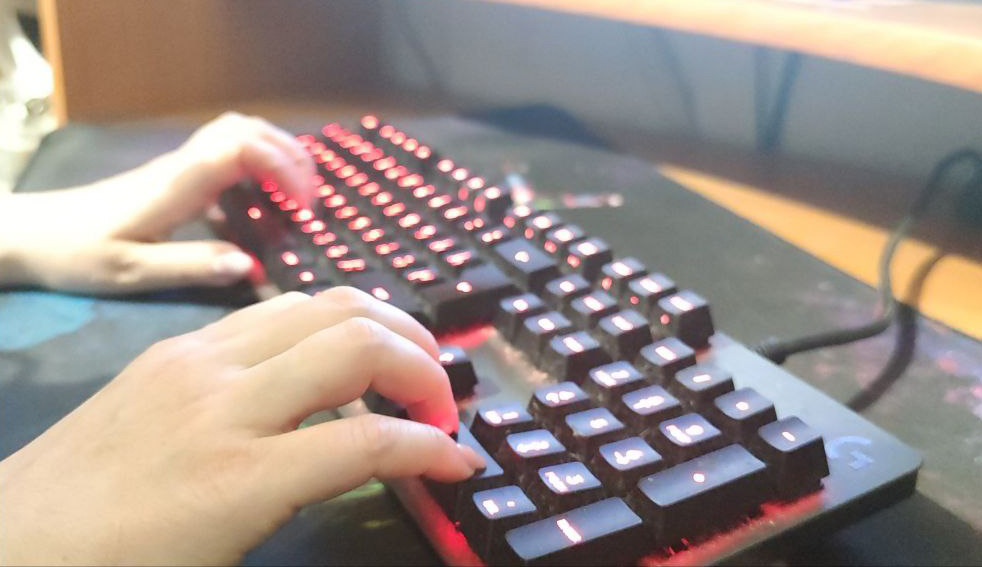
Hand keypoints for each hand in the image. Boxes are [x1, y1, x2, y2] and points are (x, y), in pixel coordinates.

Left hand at [0, 112, 315, 292]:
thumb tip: (252, 268)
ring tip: (297, 196)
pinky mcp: (176, 176)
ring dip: (276, 155)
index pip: (240, 148)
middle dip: (289, 157)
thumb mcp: (132, 270)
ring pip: (238, 134)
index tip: (302, 208)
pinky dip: (257, 166)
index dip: (282, 169)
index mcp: (176, 183)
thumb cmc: (80, 253)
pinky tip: (263, 204)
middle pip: (247, 130)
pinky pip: (227, 154)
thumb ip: (192, 266)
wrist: (36, 234)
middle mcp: (182, 166)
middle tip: (310, 201)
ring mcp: (179, 167)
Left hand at [0, 288, 481, 565]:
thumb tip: (370, 462)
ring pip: (321, 304)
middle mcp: (222, 402)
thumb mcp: (226, 551)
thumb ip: (305, 497)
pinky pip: (275, 310)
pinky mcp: (177, 345)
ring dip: (385, 327)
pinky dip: (329, 321)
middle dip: (424, 369)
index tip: (460, 467)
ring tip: (409, 364)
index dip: (433, 452)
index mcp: (235, 480)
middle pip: (357, 344)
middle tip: (441, 409)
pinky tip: (337, 353)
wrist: (8, 542)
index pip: (369, 445)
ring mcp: (196, 360)